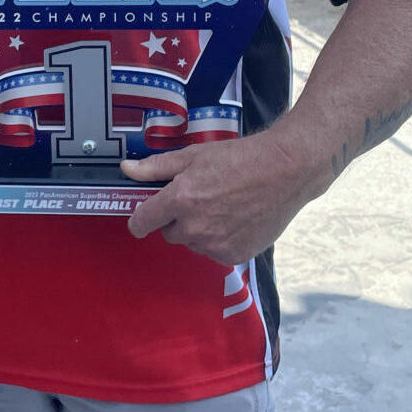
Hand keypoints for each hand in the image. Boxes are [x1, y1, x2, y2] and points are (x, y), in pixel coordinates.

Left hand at [120, 133, 311, 265]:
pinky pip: (214, 252)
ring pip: (193, 243)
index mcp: (181, 199)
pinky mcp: (235, 255)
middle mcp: (195, 226)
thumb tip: (127, 169)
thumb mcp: (193, 156)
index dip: (139, 219)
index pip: (142, 222)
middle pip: (169, 232)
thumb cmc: (240, 159)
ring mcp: (216, 244)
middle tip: (197, 198)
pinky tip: (234, 219)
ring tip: (221, 205)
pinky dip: (219, 240)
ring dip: (198, 230)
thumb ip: (156, 167)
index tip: (140, 218)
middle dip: (176, 218)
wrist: (284, 171)